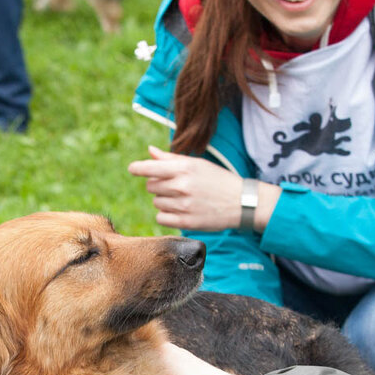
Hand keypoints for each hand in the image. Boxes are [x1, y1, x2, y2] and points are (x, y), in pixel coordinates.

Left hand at [128, 146, 242, 230]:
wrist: (241, 203)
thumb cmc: (217, 180)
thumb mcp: (197, 164)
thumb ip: (171, 159)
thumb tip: (150, 151)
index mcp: (184, 169)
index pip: (149, 168)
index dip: (137, 168)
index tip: (132, 169)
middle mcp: (182, 187)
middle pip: (151, 186)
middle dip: (158, 185)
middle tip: (175, 186)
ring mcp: (183, 206)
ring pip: (156, 202)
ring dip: (164, 200)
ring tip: (183, 199)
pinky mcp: (185, 223)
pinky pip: (160, 218)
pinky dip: (167, 215)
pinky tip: (180, 210)